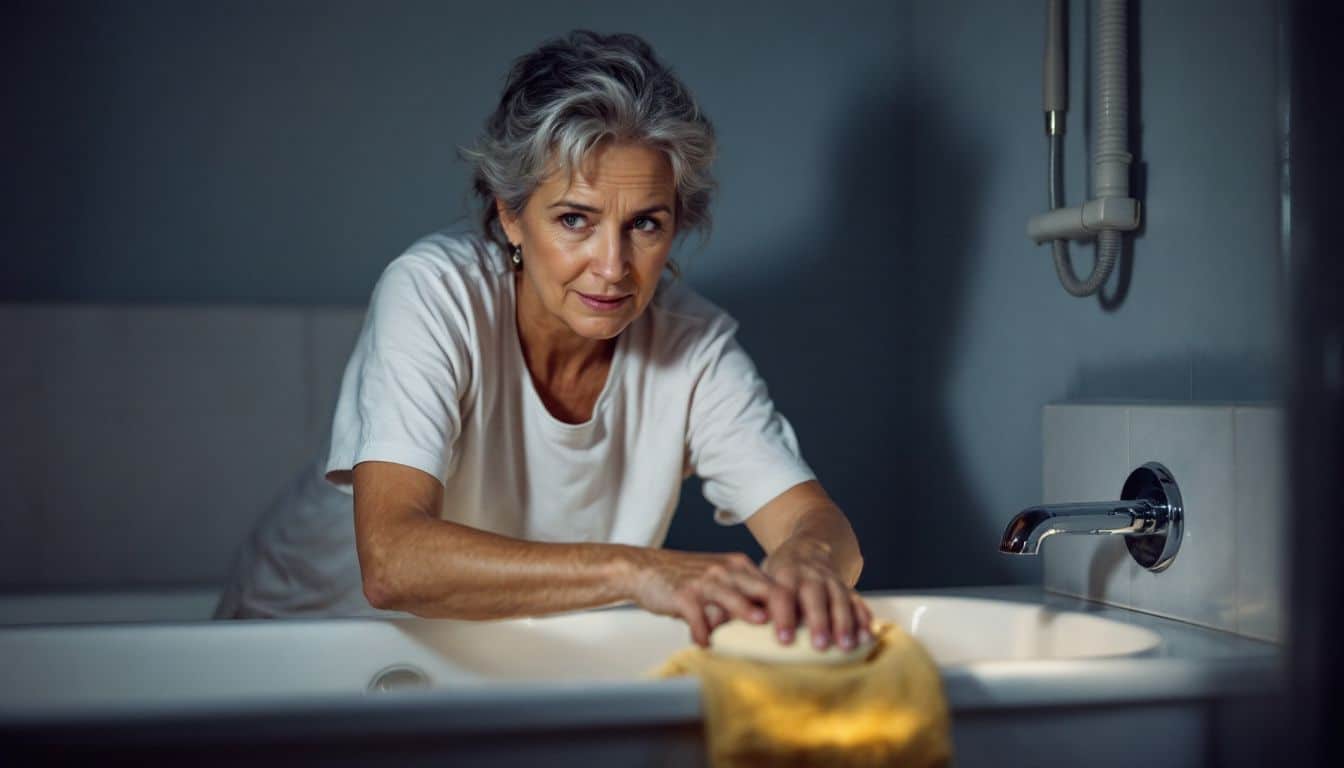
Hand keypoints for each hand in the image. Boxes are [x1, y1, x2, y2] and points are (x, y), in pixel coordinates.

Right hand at [625, 549, 778, 646]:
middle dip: (779, 610)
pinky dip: (701, 630)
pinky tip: (704, 644)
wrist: (645, 569)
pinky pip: (695, 613)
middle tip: (793, 633)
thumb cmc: (687, 580)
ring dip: (744, 608)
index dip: (792, 608)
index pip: (774, 586)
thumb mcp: (720, 582)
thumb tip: (771, 624)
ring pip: (730, 594)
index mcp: (740, 567)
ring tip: (759, 621)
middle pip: (761, 588)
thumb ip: (743, 598)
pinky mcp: (683, 593)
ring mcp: (705, 580)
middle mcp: (726, 570)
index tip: (806, 630)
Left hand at [760, 539, 873, 650]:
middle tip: (821, 646)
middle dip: (819, 621)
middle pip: (816, 596)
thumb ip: (755, 600)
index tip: (784, 639)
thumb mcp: (763, 578)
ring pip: (840, 599)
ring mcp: (831, 580)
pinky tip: (868, 636)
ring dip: (845, 623)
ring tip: (847, 646)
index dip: (784, 616)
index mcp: (786, 574)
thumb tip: (734, 627)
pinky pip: (858, 601)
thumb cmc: (777, 575)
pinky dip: (864, 618)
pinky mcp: (847, 587)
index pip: (783, 594)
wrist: (807, 548)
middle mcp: (810, 575)